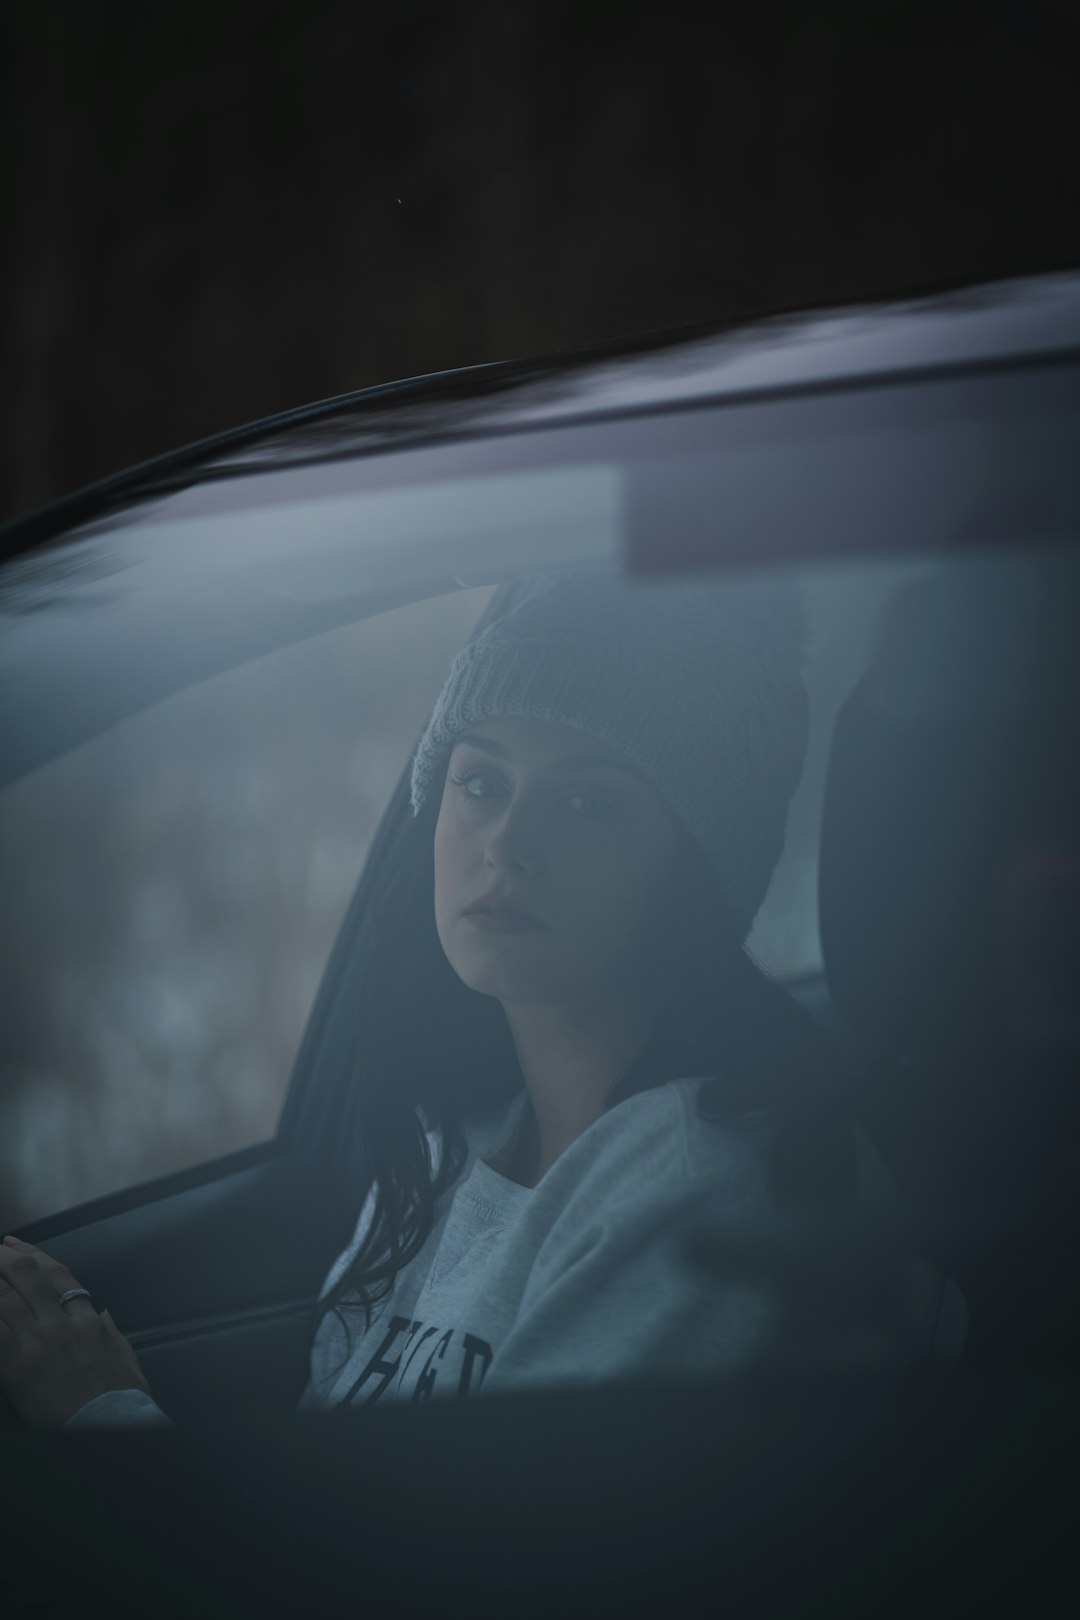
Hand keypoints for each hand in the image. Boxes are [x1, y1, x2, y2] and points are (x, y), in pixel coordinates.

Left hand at [0, 1235, 150, 1427]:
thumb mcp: (124, 1357)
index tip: (16, 1244)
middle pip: (28, 1278)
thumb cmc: (121, 1398)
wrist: (109, 1426)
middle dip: (5, 1259)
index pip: (58, 1275)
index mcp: (87, 1321)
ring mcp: (37, 1345)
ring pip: (5, 1301)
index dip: (35, 1254)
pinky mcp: (17, 1370)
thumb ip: (109, 1332)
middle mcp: (60, 1325)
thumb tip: (100, 1314)